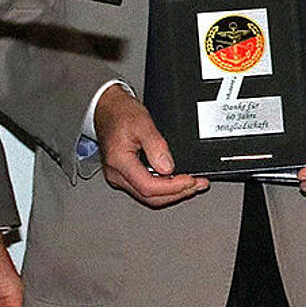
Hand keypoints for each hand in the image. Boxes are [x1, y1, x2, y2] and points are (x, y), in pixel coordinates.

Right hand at [94, 85, 204, 206]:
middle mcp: (116, 174)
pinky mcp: (124, 176)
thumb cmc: (122, 113)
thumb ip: (157, 146)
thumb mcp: (144, 123)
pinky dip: (164, 188)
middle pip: (149, 197)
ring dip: (172, 193)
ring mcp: (119, 177)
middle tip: (198, 185)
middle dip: (177, 193)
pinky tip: (176, 182)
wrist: (108, 109)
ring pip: (148, 196)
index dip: (173, 187)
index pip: (148, 186)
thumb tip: (168, 168)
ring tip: (192, 185)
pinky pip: (145, 189)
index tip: (191, 180)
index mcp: (119, 161)